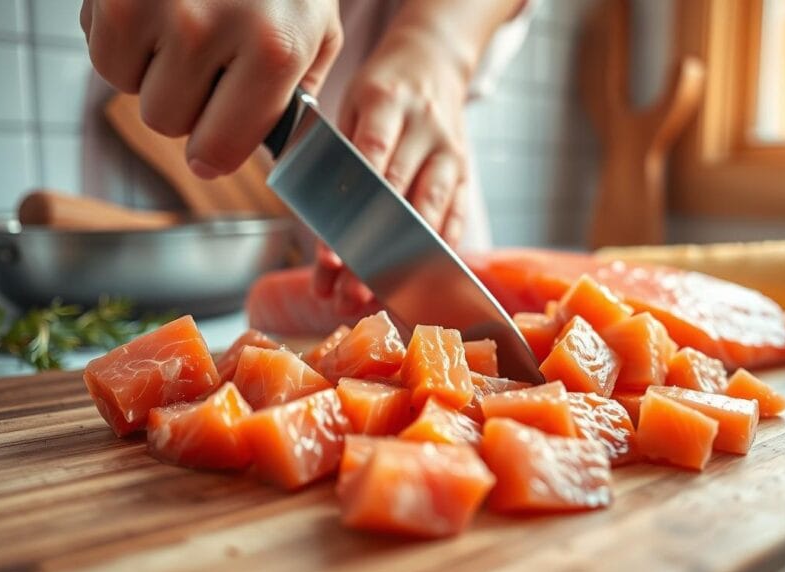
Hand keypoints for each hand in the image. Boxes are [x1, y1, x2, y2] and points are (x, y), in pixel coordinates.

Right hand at [81, 0, 341, 177]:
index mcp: (274, 51)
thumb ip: (296, 97)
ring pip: (130, 88)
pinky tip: (157, 9)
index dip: (214, 151)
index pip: (218, 150)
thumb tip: (267, 151)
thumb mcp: (317, 32)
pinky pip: (101, 50)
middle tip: (209, 61)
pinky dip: (123, 39)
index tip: (215, 143)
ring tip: (185, 27)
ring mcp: (155, 5)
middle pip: (168, 121)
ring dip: (152, 69)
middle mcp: (210, 30)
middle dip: (187, 101)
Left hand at [314, 29, 470, 313]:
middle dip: (372, 252)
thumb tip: (320, 224)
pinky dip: (435, 251)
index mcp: (386, 101)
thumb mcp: (349, 106)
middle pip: (398, 198)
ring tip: (376, 296)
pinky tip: (416, 279)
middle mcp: (424, 127)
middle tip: (348, 293)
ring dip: (404, 260)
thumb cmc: (379, 92)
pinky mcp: (465, 170)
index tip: (328, 258)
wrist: (431, 62)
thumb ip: (337, 156)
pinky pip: (456, 217)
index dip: (348, 216)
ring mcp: (449, 150)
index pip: (367, 164)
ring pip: (431, 213)